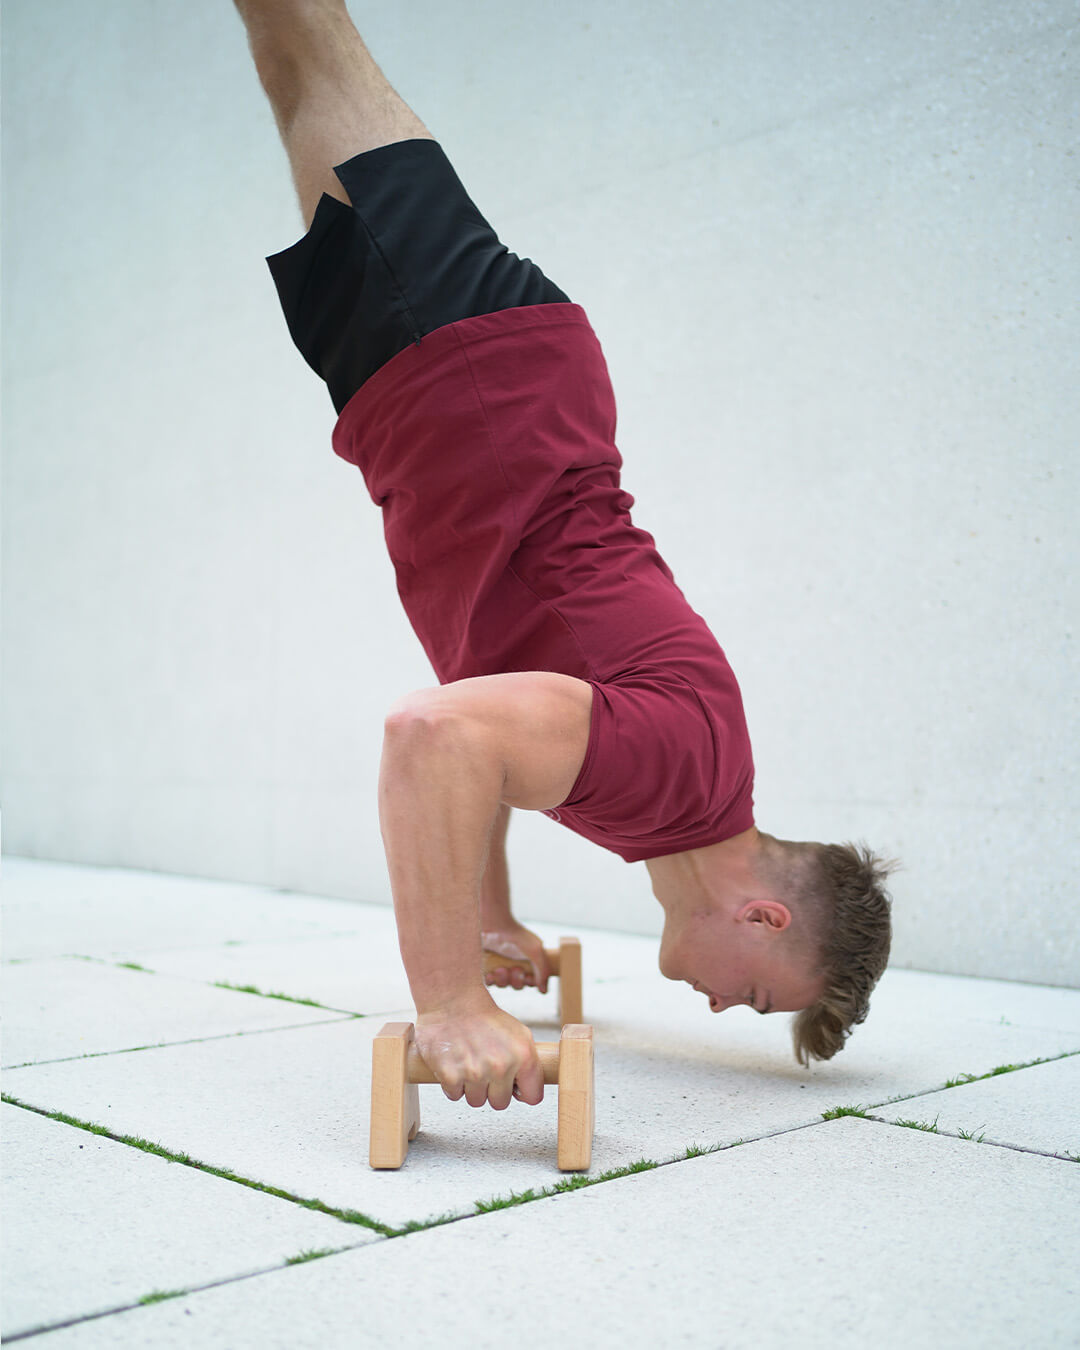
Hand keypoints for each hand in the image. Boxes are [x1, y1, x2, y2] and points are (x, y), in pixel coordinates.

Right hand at [415, 999, 543, 1109]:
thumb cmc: (484, 1018)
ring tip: (469, 1062)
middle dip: (492, 1090)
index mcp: (523, 1056)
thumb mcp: (519, 1034)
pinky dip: (452, 1083)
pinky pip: (454, 1095)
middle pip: (500, 1103)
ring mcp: (475, 1073)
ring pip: (476, 1101)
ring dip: (471, 1087)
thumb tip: (527, 1092)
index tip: (514, 1087)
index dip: (522, 1093)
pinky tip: (455, 1063)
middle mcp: (501, 1067)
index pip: (533, 1097)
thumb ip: (528, 1064)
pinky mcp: (450, 1076)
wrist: (453, 1001)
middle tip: (485, 1068)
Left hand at [482, 921, 551, 993]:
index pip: (531, 981)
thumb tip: (543, 991)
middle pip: (517, 985)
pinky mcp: (486, 967)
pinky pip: (490, 983)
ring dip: (503, 979)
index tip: (527, 976)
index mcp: (527, 960)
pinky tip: (492, 972)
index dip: (529, 982)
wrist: (493, 925)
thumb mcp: (536, 951)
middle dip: (516, 980)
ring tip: (500, 969)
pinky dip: (491, 980)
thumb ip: (543, 971)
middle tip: (514, 969)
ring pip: (503, 985)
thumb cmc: (516, 936)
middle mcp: (514, 964)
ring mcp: (499, 966)